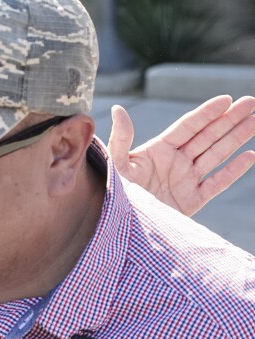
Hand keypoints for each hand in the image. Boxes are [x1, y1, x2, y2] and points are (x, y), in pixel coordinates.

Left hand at [108, 95, 254, 215]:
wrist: (120, 224)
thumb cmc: (113, 192)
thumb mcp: (116, 164)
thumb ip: (121, 138)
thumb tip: (118, 109)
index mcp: (158, 150)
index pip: (187, 127)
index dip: (206, 114)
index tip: (226, 99)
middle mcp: (175, 162)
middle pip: (208, 136)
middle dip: (230, 119)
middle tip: (252, 102)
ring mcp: (185, 180)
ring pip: (217, 154)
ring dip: (237, 137)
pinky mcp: (192, 199)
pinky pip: (217, 183)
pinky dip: (234, 170)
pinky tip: (250, 156)